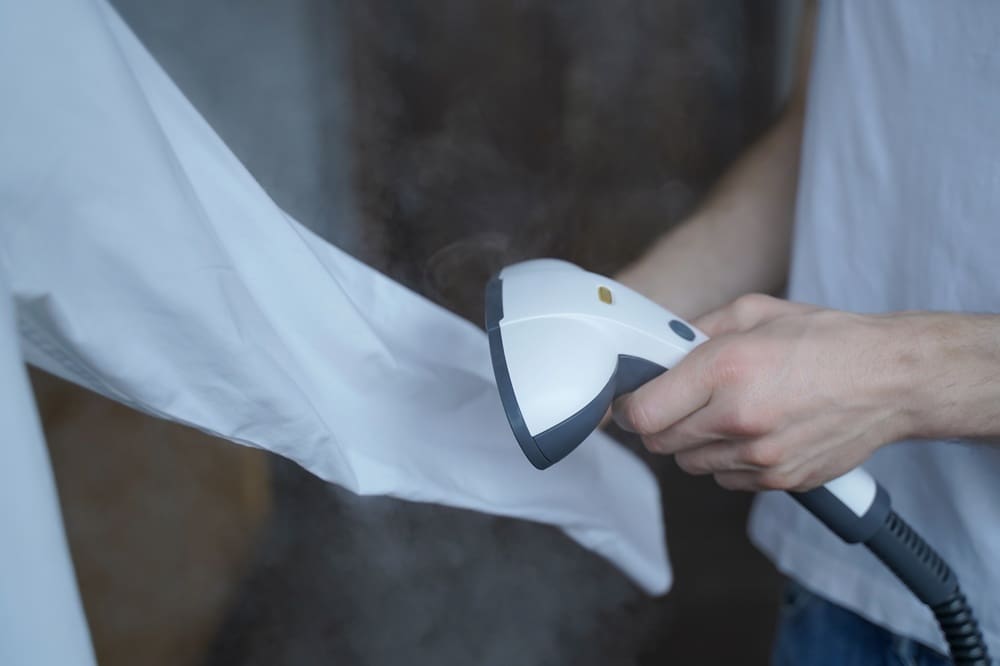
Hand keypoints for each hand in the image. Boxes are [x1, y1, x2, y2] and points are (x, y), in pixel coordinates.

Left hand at [613, 294, 917, 491]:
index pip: (643, 412)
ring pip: (690, 464)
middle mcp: (738, 418)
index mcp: (725, 369)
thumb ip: (696, 330)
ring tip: (723, 413)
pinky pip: (725, 479)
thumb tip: (658, 347)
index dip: (629, 407)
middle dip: (659, 422)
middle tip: (676, 402)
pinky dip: (726, 461)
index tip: (632, 399)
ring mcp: (760, 457)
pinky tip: (750, 433)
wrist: (892, 380)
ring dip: (693, 443)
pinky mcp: (779, 481)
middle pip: (659, 443)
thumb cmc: (826, 340)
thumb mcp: (753, 312)